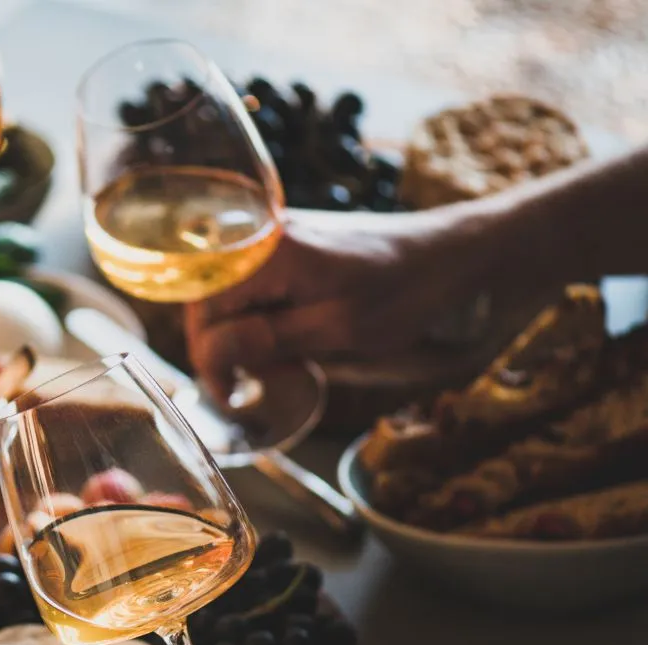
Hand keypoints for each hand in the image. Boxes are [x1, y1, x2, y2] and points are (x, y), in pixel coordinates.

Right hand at [185, 208, 482, 400]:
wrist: (451, 253)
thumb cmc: (405, 292)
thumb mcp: (337, 330)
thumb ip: (266, 339)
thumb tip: (208, 355)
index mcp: (269, 252)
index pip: (205, 309)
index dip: (211, 359)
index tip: (232, 396)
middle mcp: (260, 235)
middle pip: (208, 301)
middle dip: (226, 349)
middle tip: (263, 382)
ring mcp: (271, 238)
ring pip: (227, 297)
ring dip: (244, 337)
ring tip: (288, 364)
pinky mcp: (286, 246)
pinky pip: (251, 288)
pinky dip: (262, 320)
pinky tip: (293, 342)